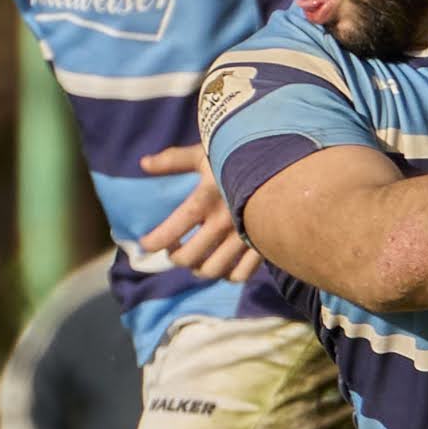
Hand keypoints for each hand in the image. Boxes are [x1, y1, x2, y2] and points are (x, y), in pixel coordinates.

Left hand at [136, 145, 260, 281]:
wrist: (283, 160)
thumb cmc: (239, 153)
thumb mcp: (204, 153)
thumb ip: (172, 160)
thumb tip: (144, 163)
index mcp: (205, 200)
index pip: (170, 232)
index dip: (153, 243)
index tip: (145, 244)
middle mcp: (222, 222)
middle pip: (189, 257)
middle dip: (175, 256)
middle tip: (174, 249)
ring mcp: (243, 236)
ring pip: (213, 270)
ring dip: (198, 268)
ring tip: (196, 259)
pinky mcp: (262, 244)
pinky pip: (241, 274)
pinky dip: (227, 275)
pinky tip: (223, 266)